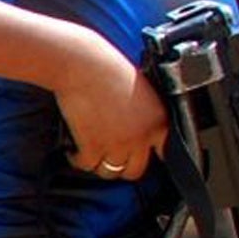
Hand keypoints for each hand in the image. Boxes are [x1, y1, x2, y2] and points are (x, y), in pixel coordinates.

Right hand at [54, 34, 166, 181]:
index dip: (146, 155)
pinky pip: (87, 165)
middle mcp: (141, 137)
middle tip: (108, 156)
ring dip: (99, 164)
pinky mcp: (93, 146)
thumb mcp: (141, 92)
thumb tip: (133, 129)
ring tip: (90, 153)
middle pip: (135, 170)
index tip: (134, 155)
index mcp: (159, 121)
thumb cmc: (108, 69)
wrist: (84, 65)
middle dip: (121, 165)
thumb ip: (144, 114)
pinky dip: (78, 160)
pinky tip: (75, 150)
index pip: (164, 153)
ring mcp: (117, 144)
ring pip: (110, 172)